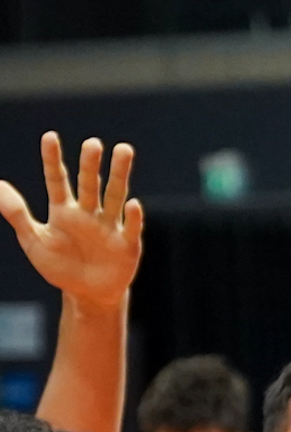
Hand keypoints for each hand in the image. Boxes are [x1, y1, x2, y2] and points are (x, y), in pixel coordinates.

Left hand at [0, 134, 142, 309]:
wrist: (88, 295)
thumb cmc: (60, 267)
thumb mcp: (34, 241)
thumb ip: (17, 213)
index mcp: (64, 211)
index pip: (57, 180)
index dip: (52, 159)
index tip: (49, 136)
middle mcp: (88, 213)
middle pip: (90, 184)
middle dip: (91, 164)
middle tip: (92, 143)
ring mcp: (109, 227)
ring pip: (114, 196)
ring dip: (119, 174)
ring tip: (124, 150)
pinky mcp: (127, 244)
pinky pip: (129, 227)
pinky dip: (132, 217)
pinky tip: (133, 204)